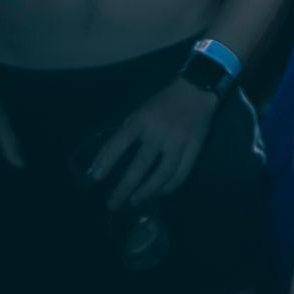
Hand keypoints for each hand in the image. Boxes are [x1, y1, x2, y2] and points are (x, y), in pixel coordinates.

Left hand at [84, 77, 218, 211]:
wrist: (198, 90)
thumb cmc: (163, 102)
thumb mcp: (141, 110)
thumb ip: (127, 131)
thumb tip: (107, 159)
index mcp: (143, 119)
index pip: (121, 140)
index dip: (107, 159)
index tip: (96, 178)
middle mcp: (160, 131)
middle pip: (141, 165)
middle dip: (125, 187)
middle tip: (113, 204)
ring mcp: (179, 140)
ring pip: (163, 174)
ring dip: (147, 192)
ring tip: (134, 201)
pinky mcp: (195, 147)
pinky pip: (181, 173)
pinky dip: (169, 188)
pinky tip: (158, 193)